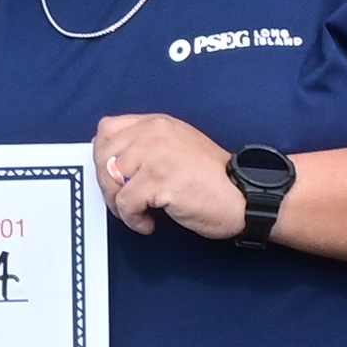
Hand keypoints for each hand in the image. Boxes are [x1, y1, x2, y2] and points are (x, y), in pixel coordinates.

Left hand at [90, 111, 242, 237]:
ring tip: (139, 214)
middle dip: (107, 184)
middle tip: (124, 202)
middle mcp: (153, 134)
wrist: (244, 195)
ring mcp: (155, 155)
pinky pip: (125, 203)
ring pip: (110, 181)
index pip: (107, 129)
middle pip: (103, 156)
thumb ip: (148, 145)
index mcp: (156, 124)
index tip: (113, 176)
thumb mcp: (178, 145)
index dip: (103, 156)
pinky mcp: (159, 180)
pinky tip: (149, 223)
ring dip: (119, 204)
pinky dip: (133, 219)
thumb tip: (114, 162)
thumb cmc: (214, 178)